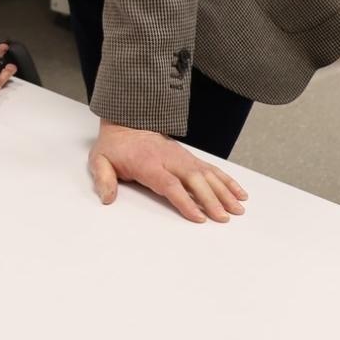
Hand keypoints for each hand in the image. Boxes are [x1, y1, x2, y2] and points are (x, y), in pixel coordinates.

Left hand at [87, 120, 247, 222]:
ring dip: (224, 191)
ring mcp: (182, 157)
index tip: (198, 216)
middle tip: (223, 217)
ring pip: (208, 174)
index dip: (185, 201)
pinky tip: (239, 193)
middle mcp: (169, 159)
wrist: (126, 123)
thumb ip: (103, 179)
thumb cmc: (115, 147)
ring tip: (238, 208)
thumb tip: (107, 198)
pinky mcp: (190, 158)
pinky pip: (212, 169)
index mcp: (148, 163)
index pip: (170, 184)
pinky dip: (227, 180)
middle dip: (211, 199)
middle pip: (194, 180)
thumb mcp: (100, 160)